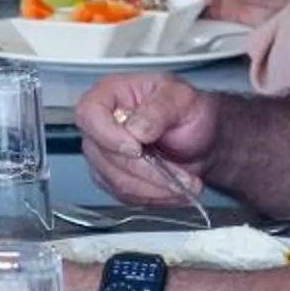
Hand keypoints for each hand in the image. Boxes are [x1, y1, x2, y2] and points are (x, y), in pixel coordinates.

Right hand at [75, 73, 218, 205]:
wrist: (200, 137)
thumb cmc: (187, 110)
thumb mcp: (182, 99)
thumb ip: (159, 110)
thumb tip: (136, 129)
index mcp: (109, 94)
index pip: (89, 114)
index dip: (109, 135)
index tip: (137, 148)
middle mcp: (101, 125)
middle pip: (105, 155)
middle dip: (146, 170)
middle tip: (180, 175)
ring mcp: (103, 154)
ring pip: (117, 181)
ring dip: (155, 188)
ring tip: (185, 184)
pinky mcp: (112, 178)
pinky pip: (126, 195)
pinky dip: (153, 197)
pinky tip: (174, 190)